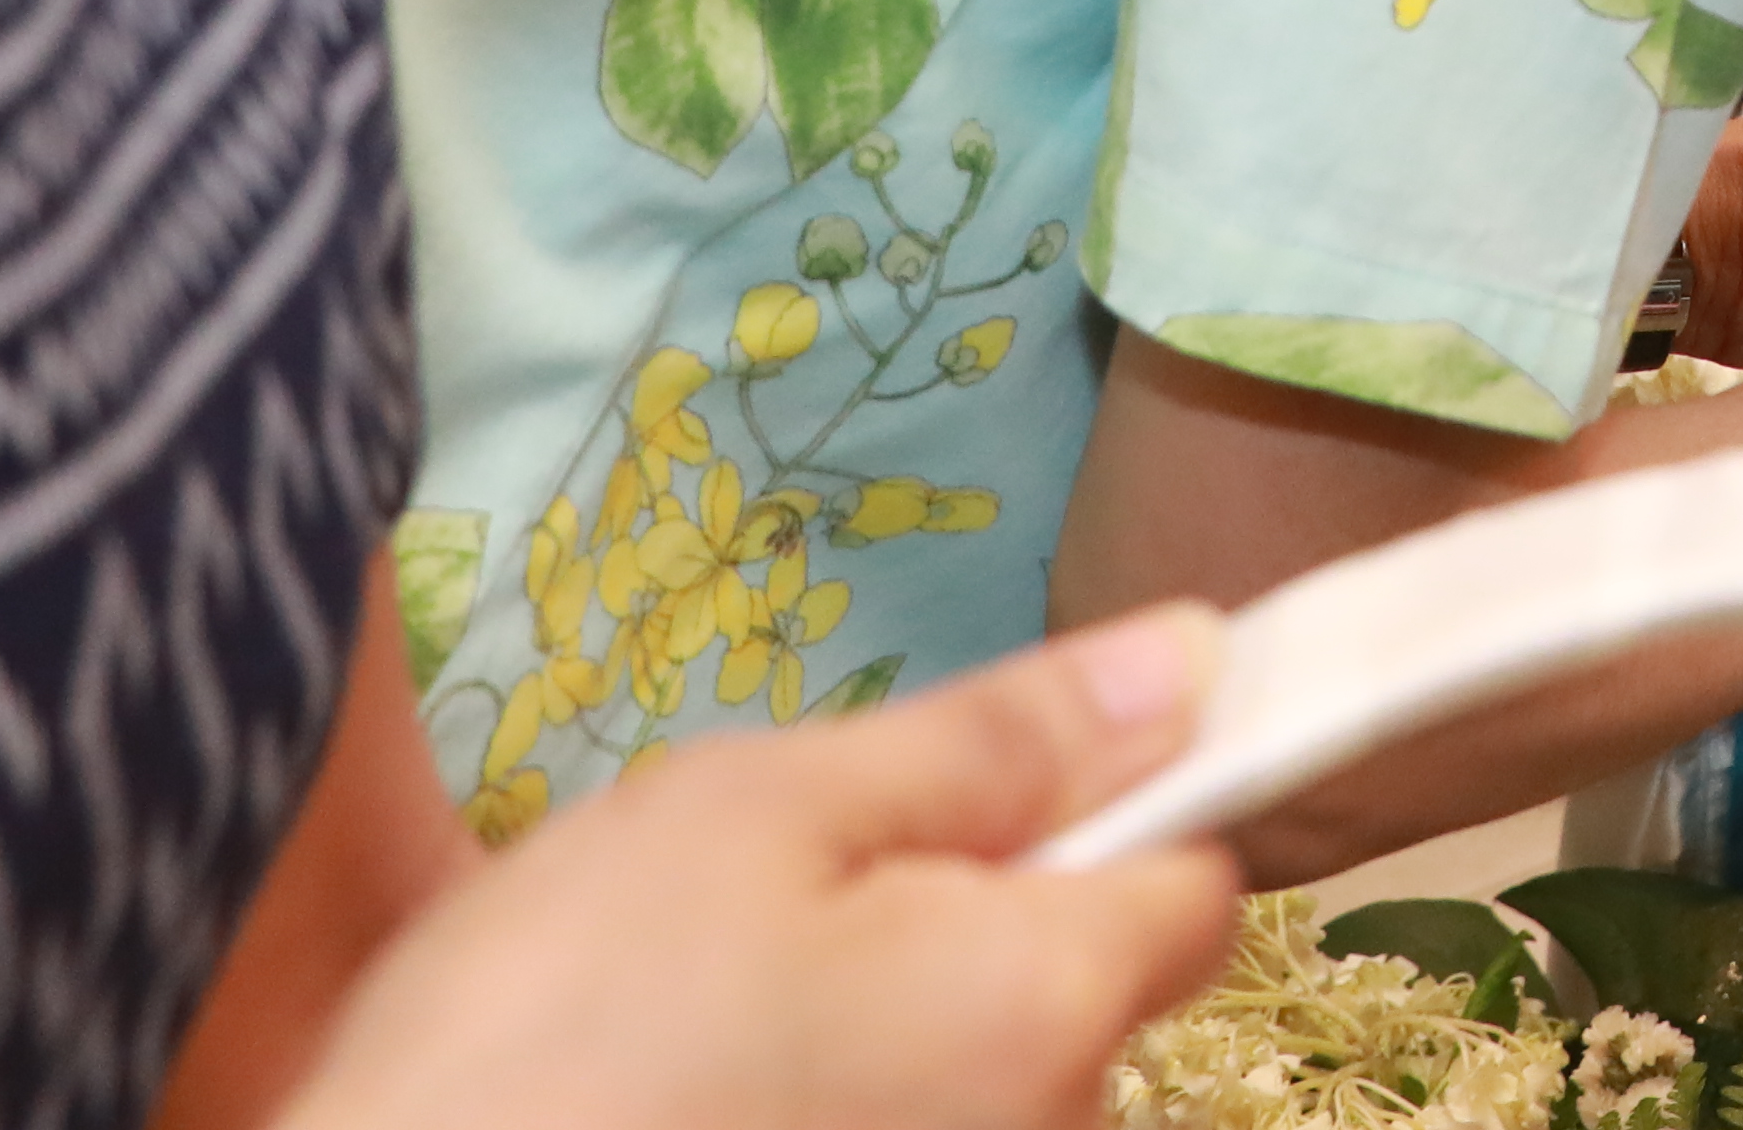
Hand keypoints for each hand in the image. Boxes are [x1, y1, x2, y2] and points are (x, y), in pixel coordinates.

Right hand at [278, 614, 1234, 1129]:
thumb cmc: (548, 1035)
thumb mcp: (753, 813)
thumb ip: (995, 742)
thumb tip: (1194, 659)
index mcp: (1049, 1004)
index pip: (1192, 883)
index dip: (1102, 815)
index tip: (961, 799)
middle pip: (1068, 999)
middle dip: (949, 936)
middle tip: (749, 919)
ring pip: (967, 1089)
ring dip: (867, 1046)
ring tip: (680, 1036)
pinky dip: (807, 1119)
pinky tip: (674, 1116)